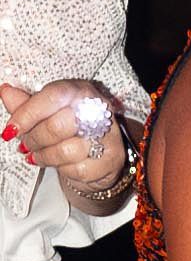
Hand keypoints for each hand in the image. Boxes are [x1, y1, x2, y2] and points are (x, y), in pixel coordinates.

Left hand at [0, 79, 128, 193]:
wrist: (98, 152)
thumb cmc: (70, 127)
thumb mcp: (48, 111)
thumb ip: (27, 104)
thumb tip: (5, 92)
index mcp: (81, 91)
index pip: (53, 97)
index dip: (28, 114)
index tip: (10, 130)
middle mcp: (99, 110)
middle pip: (58, 126)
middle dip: (35, 139)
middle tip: (24, 145)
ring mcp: (108, 136)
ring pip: (67, 151)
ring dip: (45, 156)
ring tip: (36, 155)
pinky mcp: (111, 160)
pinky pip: (78, 169)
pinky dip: (62, 169)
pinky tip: (58, 164)